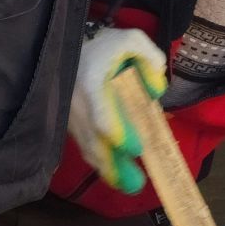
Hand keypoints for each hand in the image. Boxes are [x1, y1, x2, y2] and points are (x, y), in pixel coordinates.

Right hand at [67, 27, 167, 193]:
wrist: (67, 44)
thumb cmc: (104, 44)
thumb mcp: (132, 39)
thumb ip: (149, 58)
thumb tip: (157, 90)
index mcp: (91, 84)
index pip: (101, 116)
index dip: (118, 134)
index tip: (137, 148)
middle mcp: (77, 105)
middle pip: (94, 142)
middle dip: (115, 165)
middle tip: (137, 184)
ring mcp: (70, 117)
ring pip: (87, 149)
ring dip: (108, 169)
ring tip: (130, 186)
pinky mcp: (70, 124)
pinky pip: (84, 147)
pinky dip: (99, 162)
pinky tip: (116, 175)